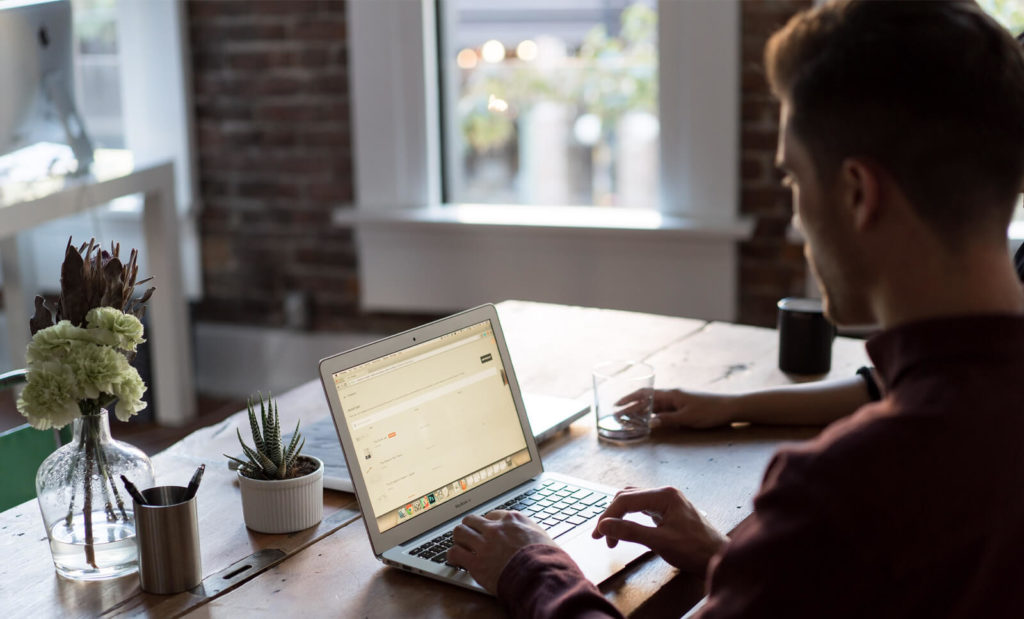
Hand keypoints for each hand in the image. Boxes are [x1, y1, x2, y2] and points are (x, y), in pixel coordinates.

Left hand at [447, 510, 556, 592]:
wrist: (542, 575)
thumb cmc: (547, 559)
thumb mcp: (542, 537)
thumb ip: (530, 533)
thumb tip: (531, 537)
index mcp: (513, 520)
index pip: (493, 515)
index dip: (488, 524)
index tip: (487, 530)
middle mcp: (496, 529)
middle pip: (472, 520)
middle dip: (470, 528)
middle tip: (470, 536)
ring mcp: (484, 544)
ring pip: (459, 532)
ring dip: (459, 539)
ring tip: (460, 546)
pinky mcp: (476, 563)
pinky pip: (455, 553)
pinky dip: (453, 556)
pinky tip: (455, 560)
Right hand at [593, 486, 726, 573]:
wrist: (718, 558)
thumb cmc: (696, 550)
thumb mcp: (660, 542)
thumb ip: (630, 532)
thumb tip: (605, 526)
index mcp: (664, 495)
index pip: (626, 500)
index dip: (608, 516)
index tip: (598, 534)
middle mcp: (665, 493)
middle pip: (627, 497)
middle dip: (612, 516)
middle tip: (601, 537)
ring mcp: (667, 501)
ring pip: (633, 502)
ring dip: (620, 516)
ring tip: (611, 535)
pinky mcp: (668, 511)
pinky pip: (642, 508)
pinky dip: (630, 518)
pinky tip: (626, 529)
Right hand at [617, 388, 735, 429]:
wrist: (730, 408)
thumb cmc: (709, 411)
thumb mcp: (687, 418)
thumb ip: (668, 420)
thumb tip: (650, 423)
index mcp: (671, 394)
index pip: (645, 394)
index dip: (629, 399)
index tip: (616, 405)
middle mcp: (672, 395)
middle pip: (647, 399)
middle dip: (631, 406)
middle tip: (617, 415)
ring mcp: (677, 401)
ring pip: (654, 405)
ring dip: (641, 411)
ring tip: (628, 419)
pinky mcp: (683, 407)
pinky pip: (663, 410)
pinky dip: (653, 414)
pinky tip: (648, 420)